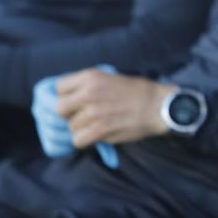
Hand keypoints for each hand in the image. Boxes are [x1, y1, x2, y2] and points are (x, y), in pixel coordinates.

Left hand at [54, 67, 172, 147]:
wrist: (158, 106)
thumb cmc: (137, 91)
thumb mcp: (111, 77)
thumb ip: (89, 84)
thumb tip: (68, 96)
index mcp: (91, 77)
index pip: (59, 87)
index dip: (66, 95)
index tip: (74, 100)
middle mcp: (89, 93)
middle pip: (60, 108)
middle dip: (69, 114)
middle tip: (82, 116)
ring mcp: (93, 112)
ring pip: (70, 127)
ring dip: (81, 129)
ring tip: (97, 125)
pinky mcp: (100, 130)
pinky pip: (78, 140)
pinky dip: (86, 141)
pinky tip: (97, 135)